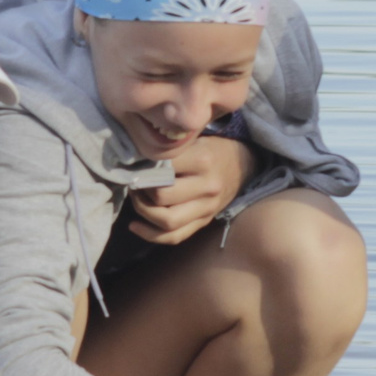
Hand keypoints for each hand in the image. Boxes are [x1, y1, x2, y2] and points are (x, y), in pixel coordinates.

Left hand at [127, 135, 255, 244]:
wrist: (241, 165)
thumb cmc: (210, 149)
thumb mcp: (193, 138)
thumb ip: (170, 147)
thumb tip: (135, 156)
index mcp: (202, 160)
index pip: (162, 168)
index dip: (142, 168)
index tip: (134, 165)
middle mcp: (207, 187)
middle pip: (162, 197)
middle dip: (141, 191)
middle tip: (134, 182)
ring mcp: (207, 208)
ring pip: (167, 221)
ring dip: (144, 211)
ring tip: (137, 198)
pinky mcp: (204, 222)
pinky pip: (174, 237)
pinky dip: (150, 235)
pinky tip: (134, 225)